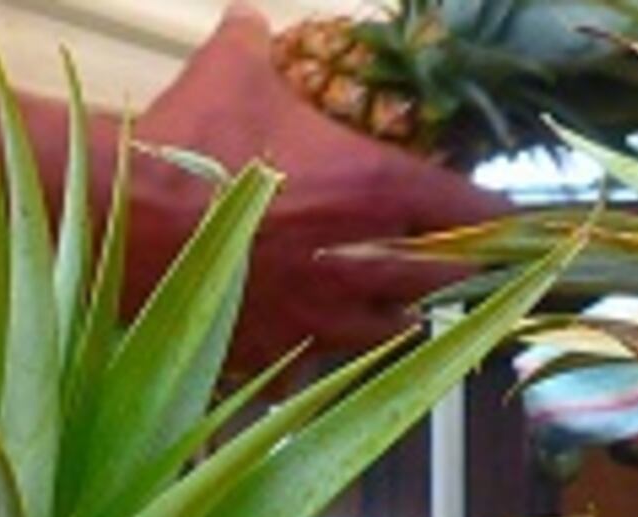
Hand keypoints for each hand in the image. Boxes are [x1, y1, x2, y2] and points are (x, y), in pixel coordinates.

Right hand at [133, 10, 502, 366]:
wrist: (122, 221)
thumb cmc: (188, 143)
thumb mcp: (232, 68)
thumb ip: (256, 40)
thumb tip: (249, 20)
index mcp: (375, 189)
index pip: (471, 208)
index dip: (499, 214)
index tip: (515, 219)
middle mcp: (363, 262)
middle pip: (446, 278)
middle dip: (453, 266)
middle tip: (454, 256)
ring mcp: (323, 317)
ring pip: (394, 330)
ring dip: (400, 312)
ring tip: (393, 298)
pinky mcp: (279, 352)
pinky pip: (324, 362)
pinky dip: (329, 349)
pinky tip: (317, 334)